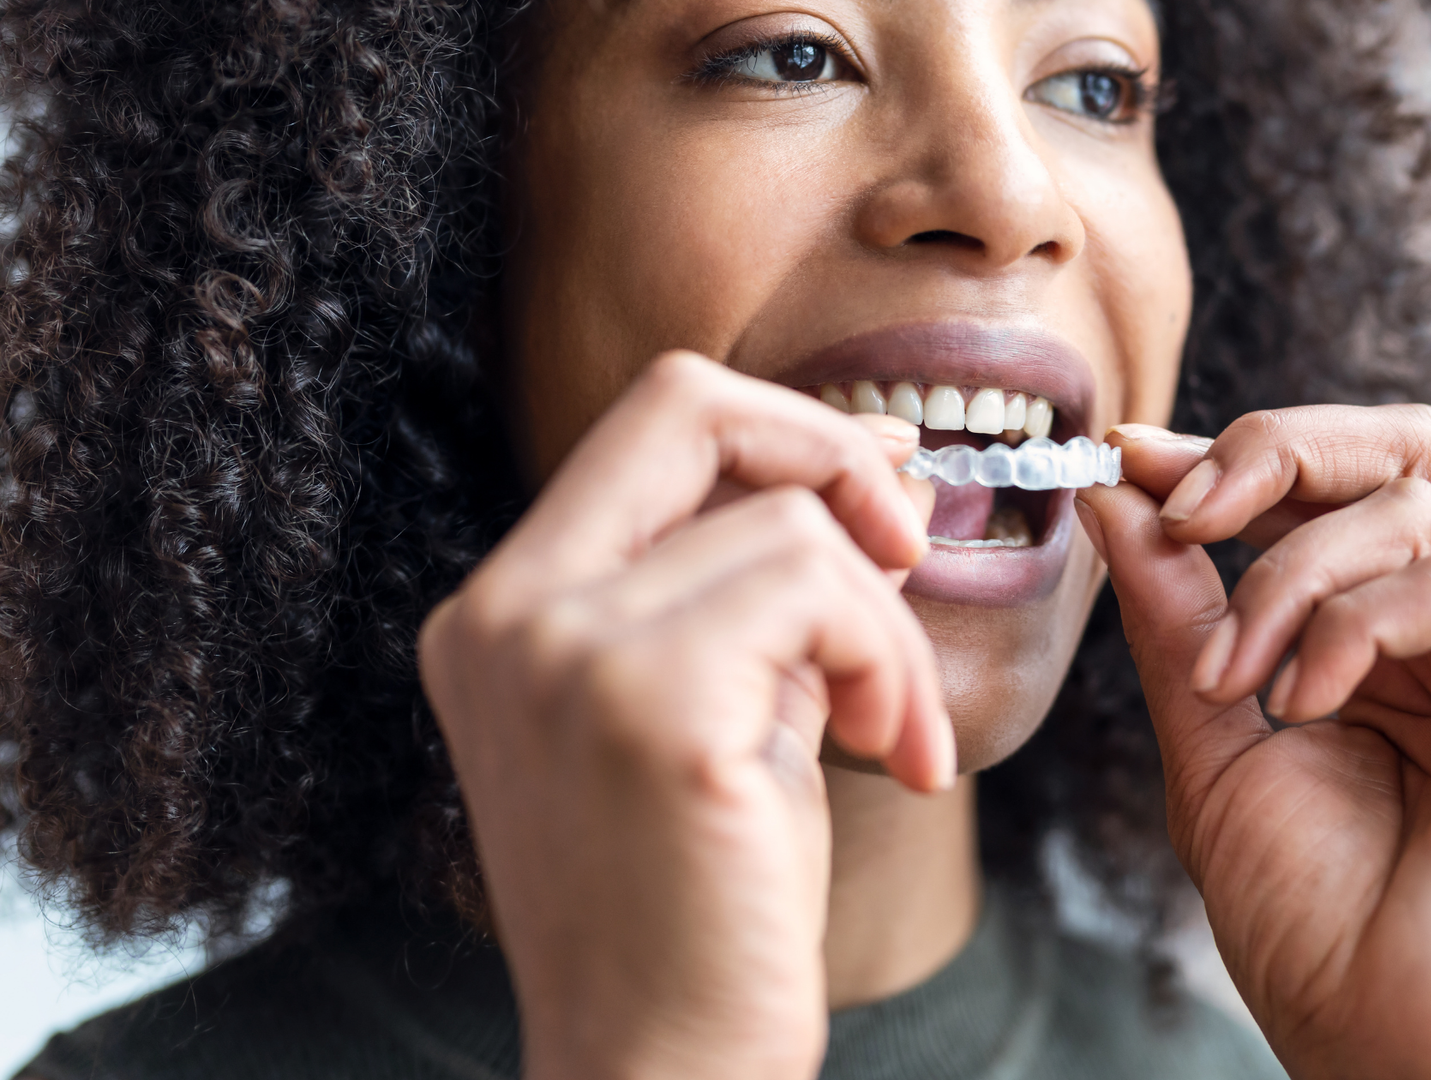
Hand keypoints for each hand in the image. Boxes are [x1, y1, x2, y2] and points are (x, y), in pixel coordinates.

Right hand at [417, 352, 951, 1079]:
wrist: (662, 1071)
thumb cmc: (705, 906)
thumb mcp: (714, 712)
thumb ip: (749, 593)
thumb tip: (864, 480)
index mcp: (504, 610)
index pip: (649, 423)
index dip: (783, 430)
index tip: (878, 501)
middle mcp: (505, 614)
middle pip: (686, 401)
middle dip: (833, 451)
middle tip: (913, 543)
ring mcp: (561, 651)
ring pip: (790, 523)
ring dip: (888, 624)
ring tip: (899, 728)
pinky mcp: (647, 704)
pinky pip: (822, 593)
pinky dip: (893, 662)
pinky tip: (900, 754)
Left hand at [1074, 406, 1430, 1079]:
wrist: (1379, 1043)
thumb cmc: (1308, 920)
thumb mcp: (1211, 739)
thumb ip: (1178, 614)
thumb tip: (1120, 488)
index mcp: (1393, 639)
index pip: (1338, 487)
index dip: (1236, 453)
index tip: (1129, 458)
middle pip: (1401, 447)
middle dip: (1277, 449)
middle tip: (1186, 504)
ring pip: (1411, 502)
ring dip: (1284, 574)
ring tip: (1236, 681)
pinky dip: (1347, 627)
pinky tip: (1304, 706)